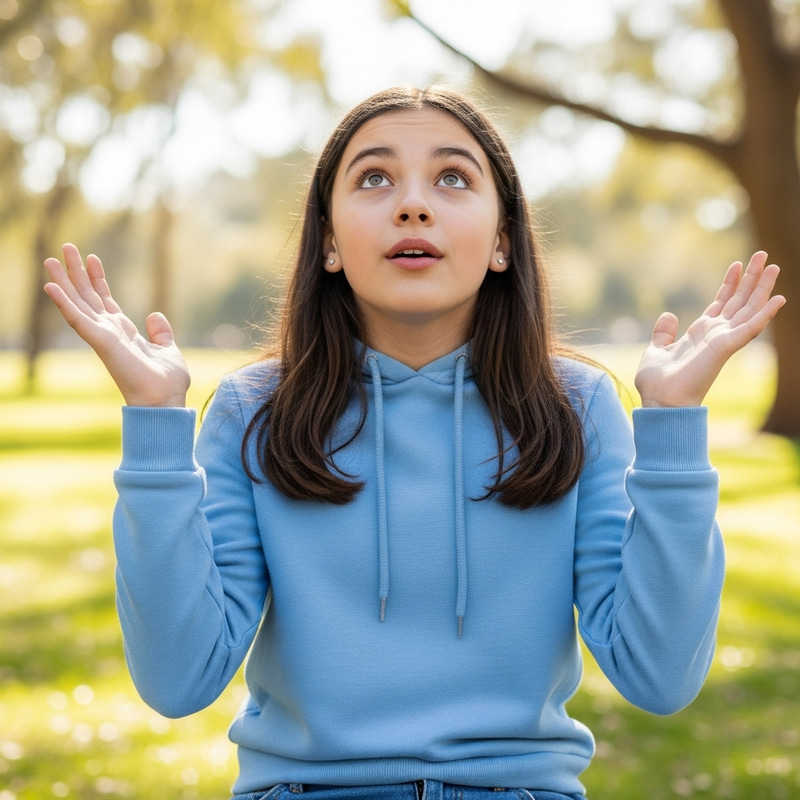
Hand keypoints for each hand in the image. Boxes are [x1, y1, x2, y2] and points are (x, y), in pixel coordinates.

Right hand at [44, 243, 190, 406]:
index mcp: (123, 333)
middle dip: (76, 273)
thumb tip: (155, 315)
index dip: (97, 279)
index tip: (92, 258)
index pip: (105, 301)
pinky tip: (51, 286)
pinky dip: (64, 302)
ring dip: (63, 281)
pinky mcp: (100, 342)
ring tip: (51, 258)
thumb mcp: (168, 349)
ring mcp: (102, 336)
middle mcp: (109, 332)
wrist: (165, 400)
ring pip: (77, 303)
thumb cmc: (167, 382)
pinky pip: (77, 319)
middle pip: (87, 297)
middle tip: (66, 247)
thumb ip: (160, 333)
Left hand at [634, 251, 784, 407]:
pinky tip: (779, 298)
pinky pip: (750, 327)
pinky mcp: (726, 347)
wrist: (660, 401)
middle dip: (751, 278)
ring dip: (762, 288)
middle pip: (739, 301)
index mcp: (701, 334)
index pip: (721, 303)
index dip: (729, 284)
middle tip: (762, 255)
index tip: (736, 264)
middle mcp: (716, 335)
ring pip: (749, 308)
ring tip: (773, 265)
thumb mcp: (656, 350)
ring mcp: (723, 340)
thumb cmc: (657, 383)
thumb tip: (669, 315)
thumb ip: (663, 333)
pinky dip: (765, 313)